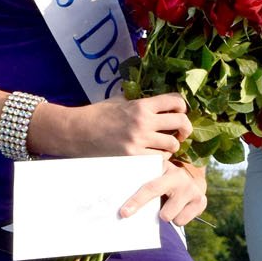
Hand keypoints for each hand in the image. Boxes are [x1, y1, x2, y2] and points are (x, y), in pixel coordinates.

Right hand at [63, 93, 191, 157]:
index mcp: (141, 105)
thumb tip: (160, 105)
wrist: (77, 131)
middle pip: (180, 122)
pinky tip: (153, 155)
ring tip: (164, 146)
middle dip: (184, 128)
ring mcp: (139, 141)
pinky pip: (158, 159)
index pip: (176, 101)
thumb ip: (140, 103)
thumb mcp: (120, 102)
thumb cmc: (97, 115)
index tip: (179, 113)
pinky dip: (160, 158)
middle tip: (180, 133)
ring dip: (171, 146)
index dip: (182, 107)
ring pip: (172, 145)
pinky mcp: (133, 157)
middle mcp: (143, 122)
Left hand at [120, 160, 206, 226]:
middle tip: (126, 214)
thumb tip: (125, 208)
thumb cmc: (164, 184)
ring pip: (168, 215)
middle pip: (156, 194)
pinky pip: (180, 221)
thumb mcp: (155, 178)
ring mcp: (191, 189)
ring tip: (167, 207)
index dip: (135, 200)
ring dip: (164, 215)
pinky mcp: (201, 201)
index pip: (149, 186)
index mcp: (165, 167)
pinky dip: (177, 219)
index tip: (124, 213)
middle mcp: (179, 176)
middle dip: (139, 204)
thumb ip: (142, 185)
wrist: (192, 183)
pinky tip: (178, 210)